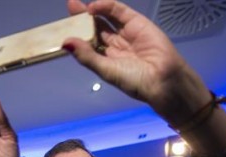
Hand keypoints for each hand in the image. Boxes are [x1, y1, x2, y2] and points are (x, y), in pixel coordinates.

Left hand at [63, 0, 211, 123]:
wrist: (163, 79)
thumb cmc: (134, 80)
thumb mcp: (106, 70)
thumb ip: (86, 56)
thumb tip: (64, 43)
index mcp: (106, 59)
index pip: (87, 42)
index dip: (75, 33)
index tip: (61, 27)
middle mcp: (114, 45)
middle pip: (94, 28)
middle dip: (80, 19)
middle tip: (70, 6)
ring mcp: (125, 33)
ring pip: (104, 18)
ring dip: (90, 11)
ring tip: (76, 6)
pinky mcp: (136, 22)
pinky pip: (119, 11)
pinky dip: (106, 6)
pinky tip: (94, 7)